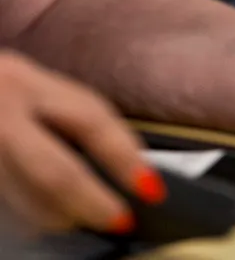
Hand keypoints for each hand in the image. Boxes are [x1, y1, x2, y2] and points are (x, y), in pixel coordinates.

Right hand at [0, 51, 160, 236]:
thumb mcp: (31, 85)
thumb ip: (68, 113)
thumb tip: (125, 158)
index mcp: (26, 83)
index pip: (90, 119)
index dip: (125, 157)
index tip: (152, 187)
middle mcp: (2, 115)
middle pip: (56, 172)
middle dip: (93, 203)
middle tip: (120, 219)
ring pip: (29, 202)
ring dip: (64, 217)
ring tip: (87, 218)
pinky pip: (9, 208)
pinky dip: (35, 216)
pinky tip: (50, 214)